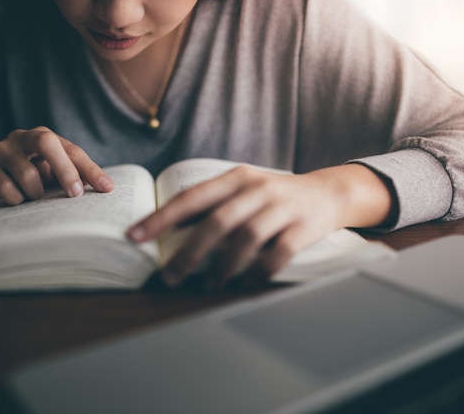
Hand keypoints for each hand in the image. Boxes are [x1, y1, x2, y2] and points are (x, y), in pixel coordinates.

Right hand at [0, 126, 113, 203]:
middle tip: (75, 194)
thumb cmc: (26, 173)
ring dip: (36, 193)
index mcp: (44, 137)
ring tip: (35, 197)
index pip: (72, 150)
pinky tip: (17, 200)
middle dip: (64, 170)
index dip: (90, 169)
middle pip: (46, 143)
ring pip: (27, 173)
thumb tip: (101, 189)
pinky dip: (16, 199)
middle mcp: (23, 138)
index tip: (107, 188)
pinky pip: (5, 188)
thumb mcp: (48, 171)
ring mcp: (2, 150)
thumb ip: (71, 175)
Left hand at [127, 164, 394, 288]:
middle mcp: (257, 189)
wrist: (328, 192)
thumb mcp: (243, 189)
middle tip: (171, 276)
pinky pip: (277, 254)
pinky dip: (258, 272)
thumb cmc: (274, 196)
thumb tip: (171, 230)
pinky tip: (246, 282)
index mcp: (235, 178)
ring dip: (223, 267)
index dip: (162, 218)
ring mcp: (282, 208)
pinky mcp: (303, 228)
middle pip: (217, 221)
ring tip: (210, 285)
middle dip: (190, 252)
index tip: (136, 236)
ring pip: (245, 239)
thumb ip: (213, 204)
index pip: (191, 198)